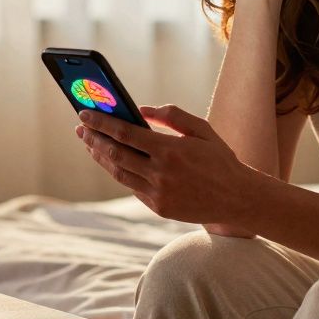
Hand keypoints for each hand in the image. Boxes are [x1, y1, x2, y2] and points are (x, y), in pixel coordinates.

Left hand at [75, 104, 257, 226]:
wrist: (237, 198)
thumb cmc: (219, 159)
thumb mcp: (201, 128)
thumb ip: (171, 115)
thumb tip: (141, 110)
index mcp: (170, 150)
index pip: (124, 133)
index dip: (101, 123)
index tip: (85, 114)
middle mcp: (160, 173)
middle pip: (115, 153)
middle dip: (94, 139)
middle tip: (81, 128)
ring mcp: (158, 193)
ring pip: (118, 173)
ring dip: (101, 157)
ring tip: (90, 144)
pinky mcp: (159, 207)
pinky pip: (132, 187)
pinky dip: (119, 172)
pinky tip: (113, 161)